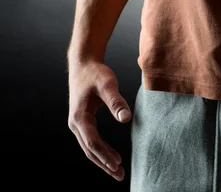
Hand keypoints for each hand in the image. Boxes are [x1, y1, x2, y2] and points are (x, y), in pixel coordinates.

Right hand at [68, 60, 130, 181]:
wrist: (83, 64)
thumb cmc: (96, 73)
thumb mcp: (107, 84)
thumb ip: (116, 101)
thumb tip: (125, 118)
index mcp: (80, 117)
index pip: (93, 143)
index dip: (105, 155)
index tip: (117, 166)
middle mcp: (75, 123)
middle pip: (89, 150)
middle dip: (104, 164)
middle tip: (120, 175)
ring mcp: (77, 123)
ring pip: (89, 147)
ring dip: (102, 160)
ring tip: (117, 170)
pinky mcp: (82, 121)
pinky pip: (90, 140)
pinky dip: (100, 150)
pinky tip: (110, 155)